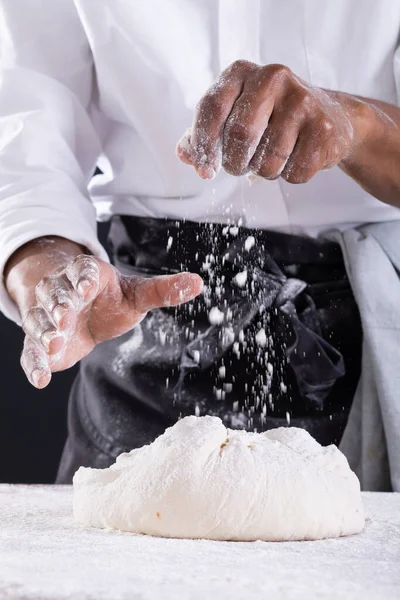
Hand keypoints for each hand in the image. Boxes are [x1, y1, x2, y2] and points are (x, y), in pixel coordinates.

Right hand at [6, 240, 202, 388]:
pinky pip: (30, 351)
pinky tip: (41, 379)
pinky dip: (33, 364)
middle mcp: (61, 292)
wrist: (77, 307)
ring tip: (53, 344)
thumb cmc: (109, 298)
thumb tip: (199, 282)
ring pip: (39, 319)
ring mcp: (46, 317)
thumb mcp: (136, 293)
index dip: (84, 278)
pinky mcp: (39, 342)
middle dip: (59, 306)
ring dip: (44, 331)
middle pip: (55, 294)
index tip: (87, 286)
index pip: (83, 271)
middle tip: (65, 318)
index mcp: (87, 275)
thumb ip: (163, 291)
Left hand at [177, 61, 353, 182]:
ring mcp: (303, 101)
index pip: (211, 107)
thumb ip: (204, 134)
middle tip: (239, 166)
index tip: (205, 170)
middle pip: (239, 135)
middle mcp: (273, 78)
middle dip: (234, 163)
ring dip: (263, 172)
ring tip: (271, 158)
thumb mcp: (233, 116)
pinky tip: (294, 158)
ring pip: (268, 161)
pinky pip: (294, 173)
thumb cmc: (270, 118)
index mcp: (242, 72)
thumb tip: (185, 154)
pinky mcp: (323, 129)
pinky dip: (288, 177)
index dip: (203, 144)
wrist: (329, 117)